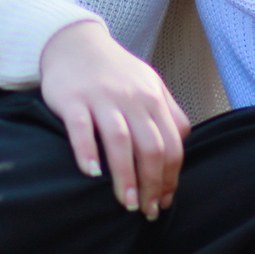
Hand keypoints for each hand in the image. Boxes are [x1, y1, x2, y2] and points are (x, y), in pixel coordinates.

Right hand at [39, 19, 189, 218]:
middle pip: (150, 147)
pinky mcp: (73, 98)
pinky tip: (92, 175)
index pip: (172, 145)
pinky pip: (81, 128)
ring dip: (126, 177)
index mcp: (153, 98)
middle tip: (146, 211)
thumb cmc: (114, 71)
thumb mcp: (149, 84)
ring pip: (120, 141)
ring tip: (127, 204)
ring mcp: (101, 97)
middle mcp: (131, 98)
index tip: (164, 201)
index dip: (171, 178)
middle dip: (152, 184)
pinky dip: (87, 152)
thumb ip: (169, 112)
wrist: (74, 42)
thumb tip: (181, 148)